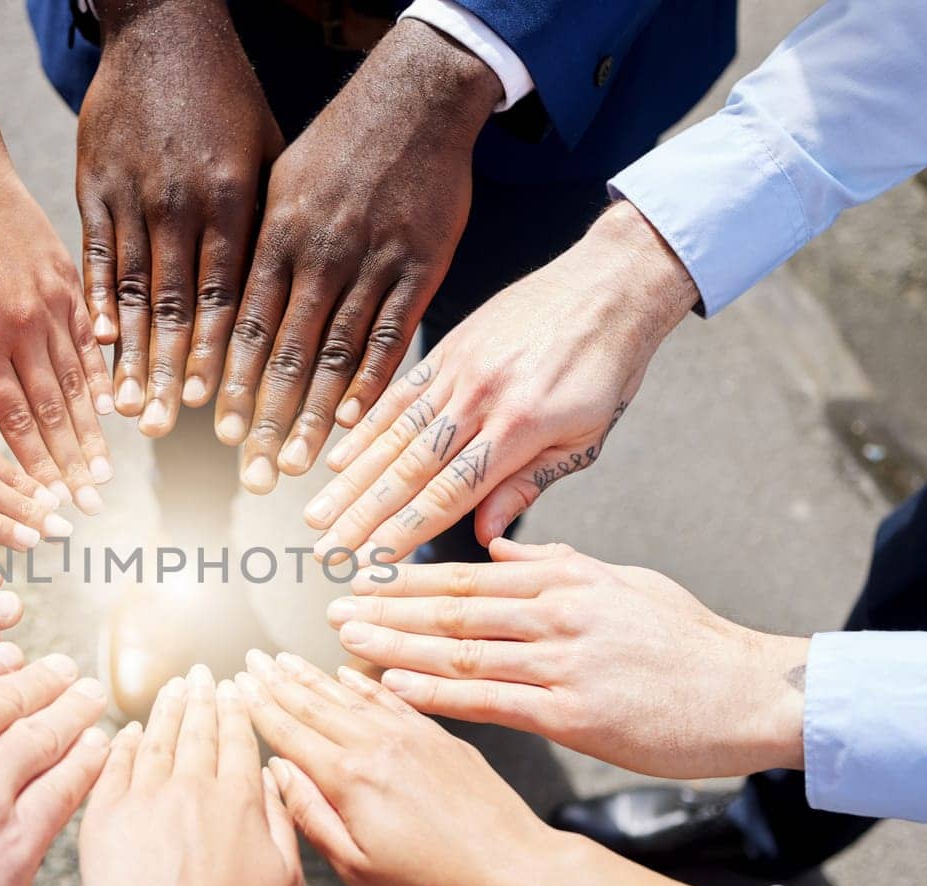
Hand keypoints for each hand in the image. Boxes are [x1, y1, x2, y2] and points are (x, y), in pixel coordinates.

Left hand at [0, 74, 112, 510]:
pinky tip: (112, 411)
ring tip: (105, 475)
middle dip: (71, 465)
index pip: (12, 415)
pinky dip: (102, 379)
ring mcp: (53, 301)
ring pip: (78, 382)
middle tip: (89, 508)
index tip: (47, 502)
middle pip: (54, 410)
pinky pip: (91, 340)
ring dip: (92, 434)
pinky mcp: (70, 280)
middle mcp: (25, 322)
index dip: (32, 464)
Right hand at [79, 0, 282, 435]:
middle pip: (178, 307)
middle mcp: (180, 202)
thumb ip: (266, 223)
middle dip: (172, 374)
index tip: (218, 408)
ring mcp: (132, 195)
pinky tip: (98, 344)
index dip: (222, 355)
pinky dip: (98, 302)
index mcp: (230, 196)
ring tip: (128, 407)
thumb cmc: (228, 97)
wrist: (163, 29)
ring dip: (131, 355)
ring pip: (134, 291)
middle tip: (166, 431)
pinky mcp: (94, 186)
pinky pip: (96, 256)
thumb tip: (283, 302)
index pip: (228, 293)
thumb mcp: (266, 152)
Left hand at [220, 20, 500, 492]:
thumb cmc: (340, 143)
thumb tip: (229, 306)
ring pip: (335, 354)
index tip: (213, 430)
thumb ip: (260, 246)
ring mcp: (372, 264)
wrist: (417, 99)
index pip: (245, 324)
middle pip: (285, 352)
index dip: (227, 381)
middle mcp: (319, 255)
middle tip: (250, 470)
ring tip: (294, 463)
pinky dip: (371, 382)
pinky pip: (392, 336)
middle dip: (262, 417)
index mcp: (277, 235)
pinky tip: (353, 423)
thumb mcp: (282, 182)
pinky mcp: (421, 268)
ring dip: (312, 416)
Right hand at [238, 650, 548, 885]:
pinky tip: (346, 674)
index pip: (290, 732)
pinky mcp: (440, 738)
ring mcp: (412, 736)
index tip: (237, 685)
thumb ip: (312, 815)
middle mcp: (378, 745)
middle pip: (314, 704)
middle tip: (252, 659)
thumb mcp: (359, 868)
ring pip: (349, 695)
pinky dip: (361, 684)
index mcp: (351, 778)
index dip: (259, 707)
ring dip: (312, 675)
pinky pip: (390, 699)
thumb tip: (278, 774)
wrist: (518, 875)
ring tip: (285, 659)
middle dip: (277, 680)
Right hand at [306, 202, 697, 560]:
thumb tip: (486, 535)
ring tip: (316, 515)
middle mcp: (481, 398)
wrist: (610, 285)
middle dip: (363, 515)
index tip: (374, 561)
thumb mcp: (585, 438)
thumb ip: (529, 484)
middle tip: (325, 551)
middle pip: (410, 469)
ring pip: (394, 435)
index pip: (452, 492)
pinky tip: (336, 458)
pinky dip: (365, 428)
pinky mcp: (448, 347)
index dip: (408, 530)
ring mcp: (459, 371)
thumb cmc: (608, 367)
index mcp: (522, 427)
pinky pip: (398, 394)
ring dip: (351, 481)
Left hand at [329, 539, 808, 777]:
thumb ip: (558, 563)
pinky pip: (490, 701)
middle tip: (332, 608)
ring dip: (396, 648)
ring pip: (460, 650)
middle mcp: (555, 614)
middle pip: (451, 608)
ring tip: (346, 644)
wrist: (751, 691)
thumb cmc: (689, 641)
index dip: (406, 577)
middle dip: (385, 608)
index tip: (362, 576)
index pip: (467, 574)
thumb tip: (503, 543)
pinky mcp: (573, 713)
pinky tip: (394, 690)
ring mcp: (562, 663)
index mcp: (564, 580)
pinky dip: (437, 694)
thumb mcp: (623, 582)